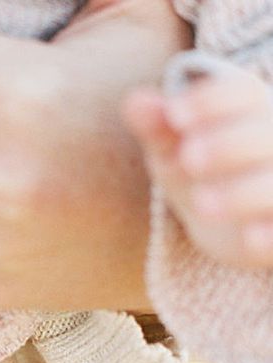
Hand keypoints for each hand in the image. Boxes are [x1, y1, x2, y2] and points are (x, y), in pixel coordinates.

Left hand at [125, 57, 272, 266]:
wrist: (228, 225)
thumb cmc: (200, 174)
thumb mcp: (174, 149)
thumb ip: (158, 127)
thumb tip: (134, 102)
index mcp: (253, 113)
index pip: (244, 94)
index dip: (213, 100)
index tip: (176, 113)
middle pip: (263, 136)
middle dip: (227, 144)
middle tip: (190, 157)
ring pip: (271, 186)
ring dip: (241, 193)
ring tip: (202, 203)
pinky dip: (268, 233)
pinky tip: (250, 237)